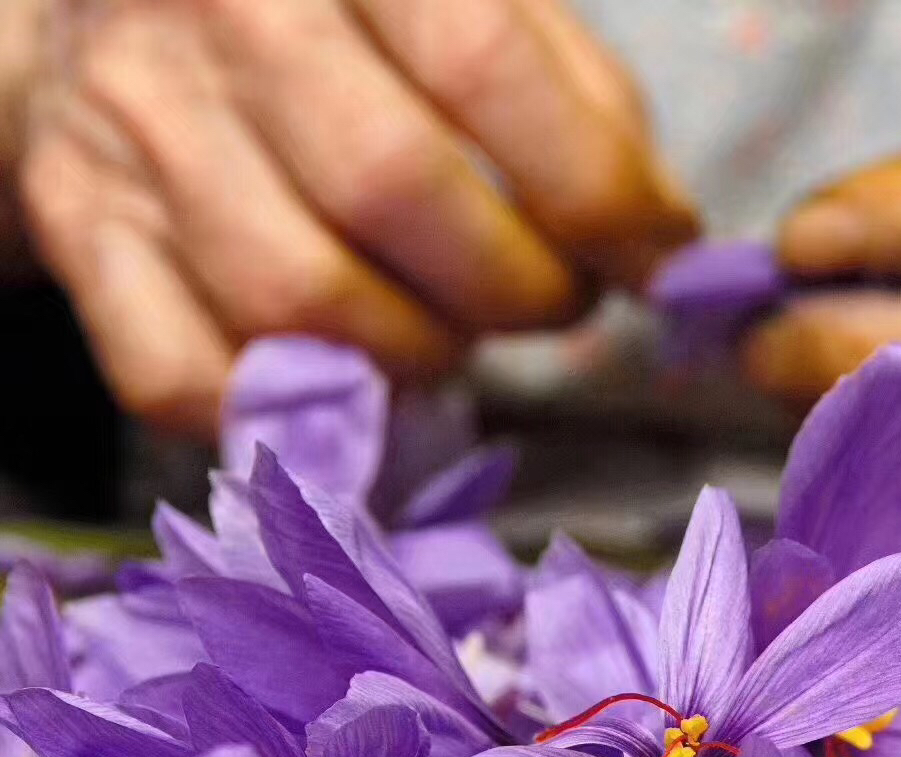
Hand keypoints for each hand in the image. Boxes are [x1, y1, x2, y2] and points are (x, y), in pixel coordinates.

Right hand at [11, 0, 695, 433]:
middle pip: (391, 190)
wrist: (122, 10)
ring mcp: (135, 126)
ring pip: (299, 301)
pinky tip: (343, 376)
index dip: (600, 194)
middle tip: (558, 302)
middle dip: (517, 288)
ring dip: (419, 354)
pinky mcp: (79, 227)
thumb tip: (654, 237)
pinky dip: (286, 409)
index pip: (485, 67)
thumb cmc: (346, 23)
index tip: (658, 264)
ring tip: (456, 328)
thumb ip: (576, 99)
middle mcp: (225, 18)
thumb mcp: (473, 2)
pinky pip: (182, 375)